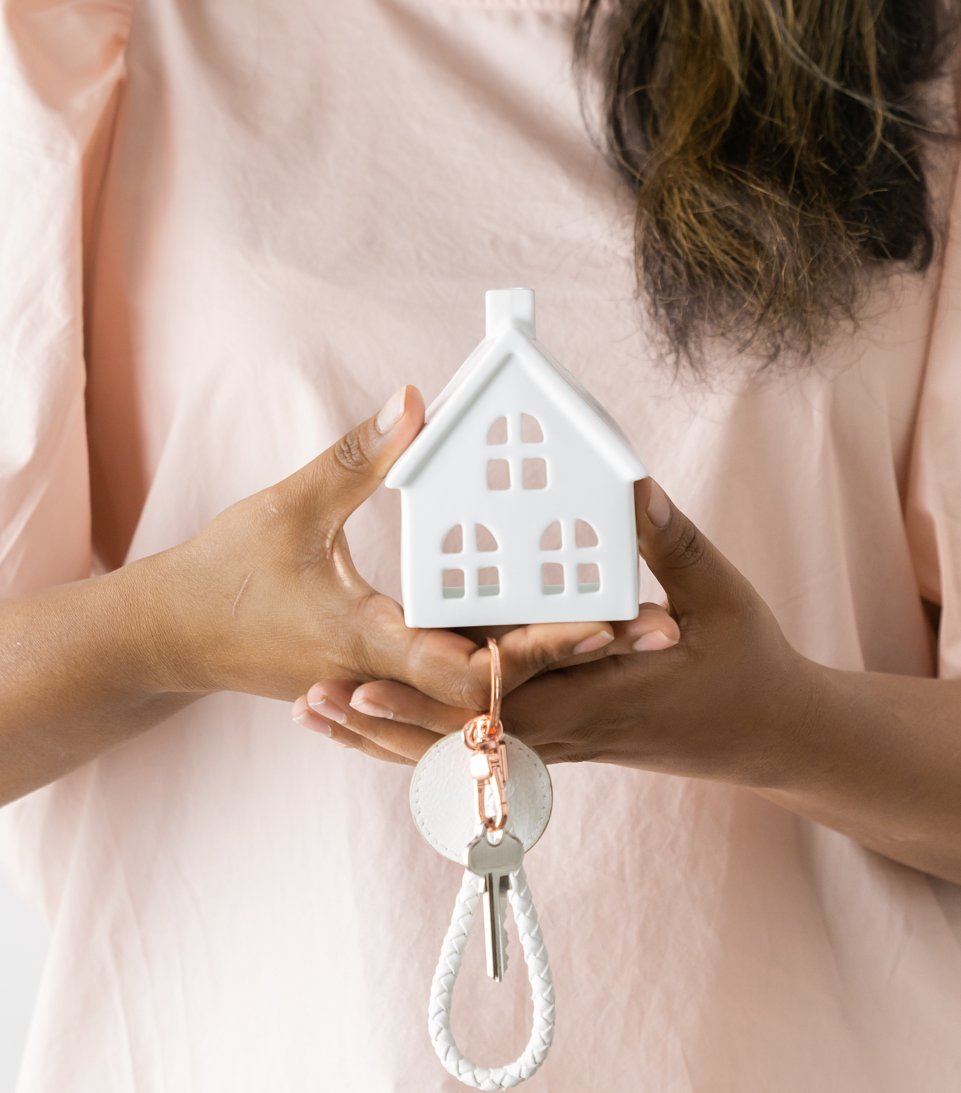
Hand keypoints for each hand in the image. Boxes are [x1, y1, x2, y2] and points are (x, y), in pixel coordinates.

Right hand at [148, 386, 647, 725]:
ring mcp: (392, 686)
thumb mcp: (288, 509)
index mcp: (368, 642)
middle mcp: (390, 678)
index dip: (540, 646)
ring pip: (492, 691)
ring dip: (560, 664)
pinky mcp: (388, 681)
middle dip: (582, 656)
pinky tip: (559, 641)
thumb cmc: (220, 576)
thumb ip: (359, 457)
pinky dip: (512, 668)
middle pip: (506, 682)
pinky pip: (462, 687)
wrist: (170, 642)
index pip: (469, 661)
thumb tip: (418, 401)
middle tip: (659, 628)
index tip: (606, 624)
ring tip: (633, 629)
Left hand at [298, 480, 807, 780]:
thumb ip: (671, 544)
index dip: (429, 692)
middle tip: (308, 698)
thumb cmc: (750, 665)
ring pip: (456, 753)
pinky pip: (476, 750)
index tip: (364, 674)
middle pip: (455, 738)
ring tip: (314, 713)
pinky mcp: (558, 741)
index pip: (501, 701)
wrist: (769, 736)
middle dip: (381, 720)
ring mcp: (560, 743)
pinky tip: (372, 725)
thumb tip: (631, 488)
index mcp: (600, 696)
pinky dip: (420, 742)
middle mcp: (569, 730)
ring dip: (386, 737)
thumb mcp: (722, 595)